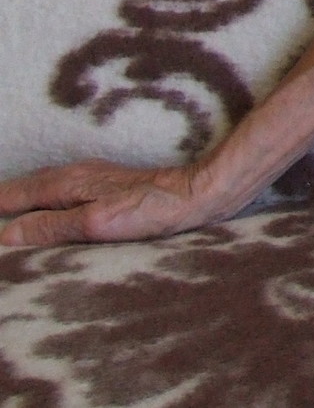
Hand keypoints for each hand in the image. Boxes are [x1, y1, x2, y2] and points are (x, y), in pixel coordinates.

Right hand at [0, 161, 229, 246]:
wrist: (198, 194)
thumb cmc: (151, 210)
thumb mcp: (94, 224)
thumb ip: (50, 227)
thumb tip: (6, 234)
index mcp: (65, 183)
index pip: (10, 196)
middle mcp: (74, 176)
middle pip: (22, 190)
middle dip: (1, 204)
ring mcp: (90, 180)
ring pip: (41, 190)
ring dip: (19, 203)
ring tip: (5, 217)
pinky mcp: (106, 189)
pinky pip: (60, 195)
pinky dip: (42, 205)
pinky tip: (46, 217)